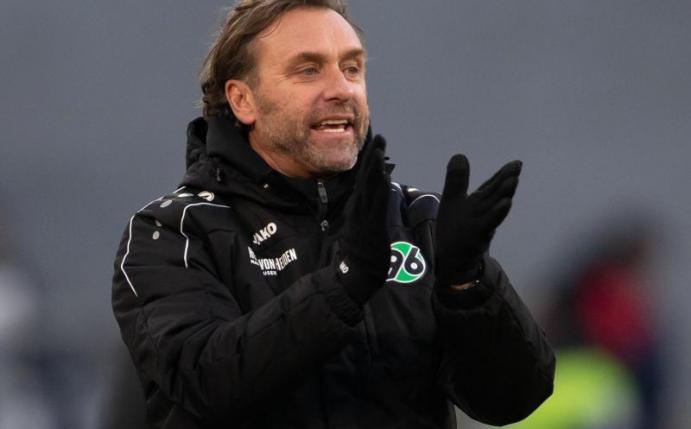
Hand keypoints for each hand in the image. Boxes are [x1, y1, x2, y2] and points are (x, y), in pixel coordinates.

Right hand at [338, 135, 390, 303]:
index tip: (375, 144)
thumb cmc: (361, 253)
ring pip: (370, 188)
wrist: (357, 274)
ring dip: (374, 168)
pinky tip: (384, 176)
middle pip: (366, 178)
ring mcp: (364, 217)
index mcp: (358, 208)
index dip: (370, 161)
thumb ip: (367, 211)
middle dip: (372, 157)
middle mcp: (359, 209)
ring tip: (379, 149)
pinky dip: (379, 189)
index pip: (364, 180)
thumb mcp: (363, 227)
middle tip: (379, 137)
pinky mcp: (372, 226)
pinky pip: (376, 204)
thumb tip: (373, 198)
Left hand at [435, 155, 521, 285]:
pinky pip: (487, 225)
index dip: (503, 174)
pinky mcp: (475, 237)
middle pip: (495, 194)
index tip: (517, 163)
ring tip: (513, 181)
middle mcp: (483, 213)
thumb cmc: (456, 230)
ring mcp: (481, 225)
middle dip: (506, 181)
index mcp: (479, 203)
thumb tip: (460, 155)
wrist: (452, 261)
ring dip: (503, 195)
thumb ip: (458, 180)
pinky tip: (504, 205)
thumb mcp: (453, 200)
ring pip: (494, 209)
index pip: (492, 186)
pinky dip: (495, 215)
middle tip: (517, 167)